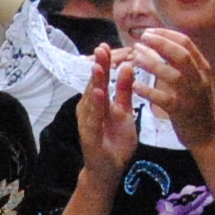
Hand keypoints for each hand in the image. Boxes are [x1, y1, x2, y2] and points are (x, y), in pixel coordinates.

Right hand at [73, 42, 143, 185]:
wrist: (109, 170)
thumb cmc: (115, 141)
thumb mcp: (124, 112)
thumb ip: (125, 90)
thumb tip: (128, 65)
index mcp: (97, 102)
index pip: (100, 79)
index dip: (103, 62)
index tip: (106, 45)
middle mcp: (89, 109)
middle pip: (94, 85)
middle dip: (98, 67)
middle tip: (101, 48)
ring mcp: (87, 122)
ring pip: (91, 100)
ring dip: (95, 83)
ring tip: (98, 66)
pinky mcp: (89, 136)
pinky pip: (92, 119)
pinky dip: (95, 106)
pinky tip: (99, 94)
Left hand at [126, 28, 214, 153]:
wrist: (209, 136)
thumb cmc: (197, 106)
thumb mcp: (196, 81)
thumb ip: (183, 64)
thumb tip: (162, 44)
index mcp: (202, 68)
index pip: (186, 43)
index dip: (166, 34)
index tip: (149, 32)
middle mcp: (199, 79)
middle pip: (180, 54)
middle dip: (159, 43)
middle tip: (141, 39)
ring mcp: (192, 95)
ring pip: (172, 74)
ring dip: (151, 64)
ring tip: (135, 58)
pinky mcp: (181, 112)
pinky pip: (163, 98)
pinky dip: (148, 91)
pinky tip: (134, 86)